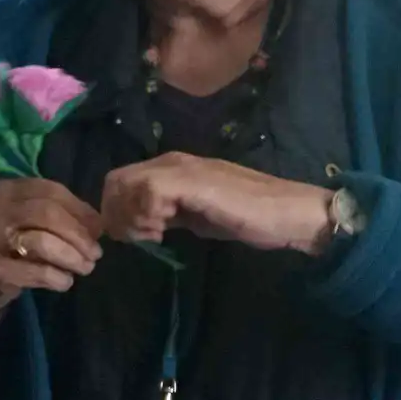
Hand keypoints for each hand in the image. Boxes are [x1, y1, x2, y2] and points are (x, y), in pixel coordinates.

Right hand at [0, 177, 102, 334]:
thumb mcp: (22, 221)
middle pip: (49, 214)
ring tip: (85, 268)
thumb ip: (55, 215)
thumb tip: (98, 222)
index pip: (51, 191)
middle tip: (96, 253)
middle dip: (79, 234)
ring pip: (44, 242)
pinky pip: (38, 272)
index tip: (98, 228)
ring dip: (73, 257)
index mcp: (5, 190)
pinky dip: (58, 278)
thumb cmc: (3, 247)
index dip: (80, 209)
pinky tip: (64, 282)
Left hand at [98, 154, 333, 255]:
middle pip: (116, 180)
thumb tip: (143, 226)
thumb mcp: (196, 216)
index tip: (136, 236)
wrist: (285, 212)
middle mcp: (172, 162)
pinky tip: (165, 230)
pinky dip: (148, 215)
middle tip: (140, 238)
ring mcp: (181, 169)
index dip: (117, 210)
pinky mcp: (191, 181)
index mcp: (172, 168)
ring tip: (155, 234)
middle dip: (117, 214)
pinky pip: (149, 193)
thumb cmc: (248, 216)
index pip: (121, 181)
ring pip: (127, 184)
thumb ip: (169, 215)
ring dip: (131, 216)